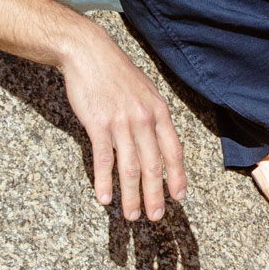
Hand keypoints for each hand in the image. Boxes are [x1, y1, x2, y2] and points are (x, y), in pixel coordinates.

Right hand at [58, 29, 188, 220]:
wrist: (88, 53)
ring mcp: (122, 122)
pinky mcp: (98, 124)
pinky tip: (105, 198)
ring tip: (132, 215)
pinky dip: (104, 181)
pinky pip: (104, 159)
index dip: (177, 176)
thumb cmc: (116, 74)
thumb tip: (161, 144)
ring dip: (131, 195)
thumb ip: (153, 118)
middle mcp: (144, 119)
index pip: (174, 151)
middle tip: (155, 217)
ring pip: (130, 167)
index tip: (179, 197)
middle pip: (153, 165)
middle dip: (155, 194)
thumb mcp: (145, 92)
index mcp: (159, 112)